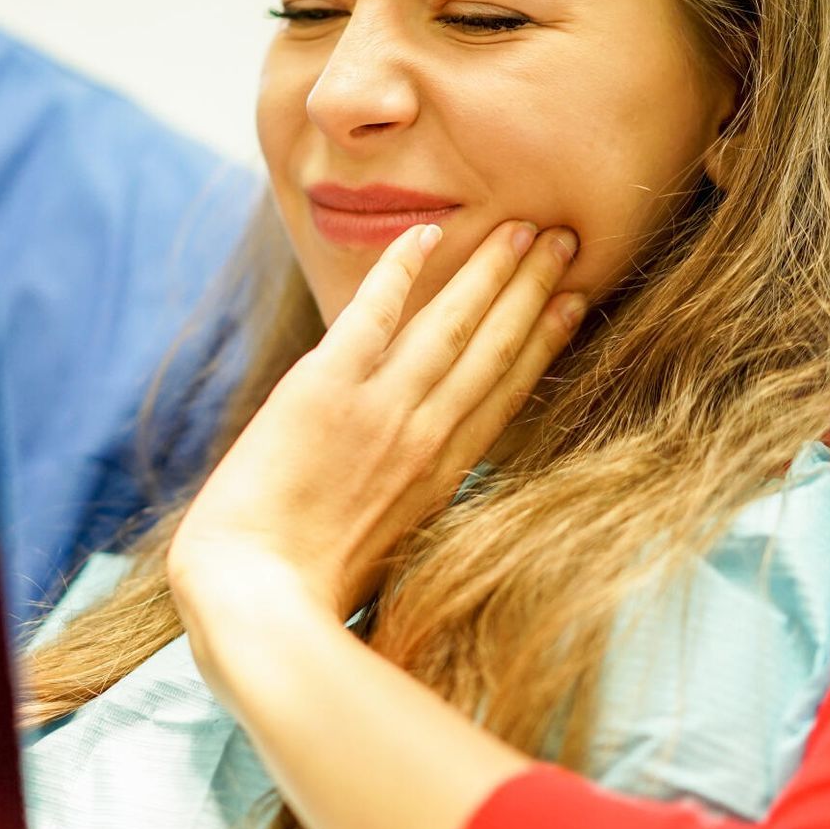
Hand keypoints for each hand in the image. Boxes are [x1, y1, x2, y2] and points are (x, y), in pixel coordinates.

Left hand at [166, 219, 585, 662]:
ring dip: (490, 272)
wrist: (256, 599)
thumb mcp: (386, 558)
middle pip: (494, 349)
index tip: (573, 303)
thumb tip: (413, 494)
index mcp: (441, 479)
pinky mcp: (324, 388)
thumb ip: (408, 511)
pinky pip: (373, 313)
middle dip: (533, 290)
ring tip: (523, 228)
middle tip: (564, 240)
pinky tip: (426, 232)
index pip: (506, 394)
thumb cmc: (308, 597)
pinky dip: (400, 270)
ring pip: (451, 324)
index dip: (542, 343)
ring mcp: (379, 409)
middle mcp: (424, 437)